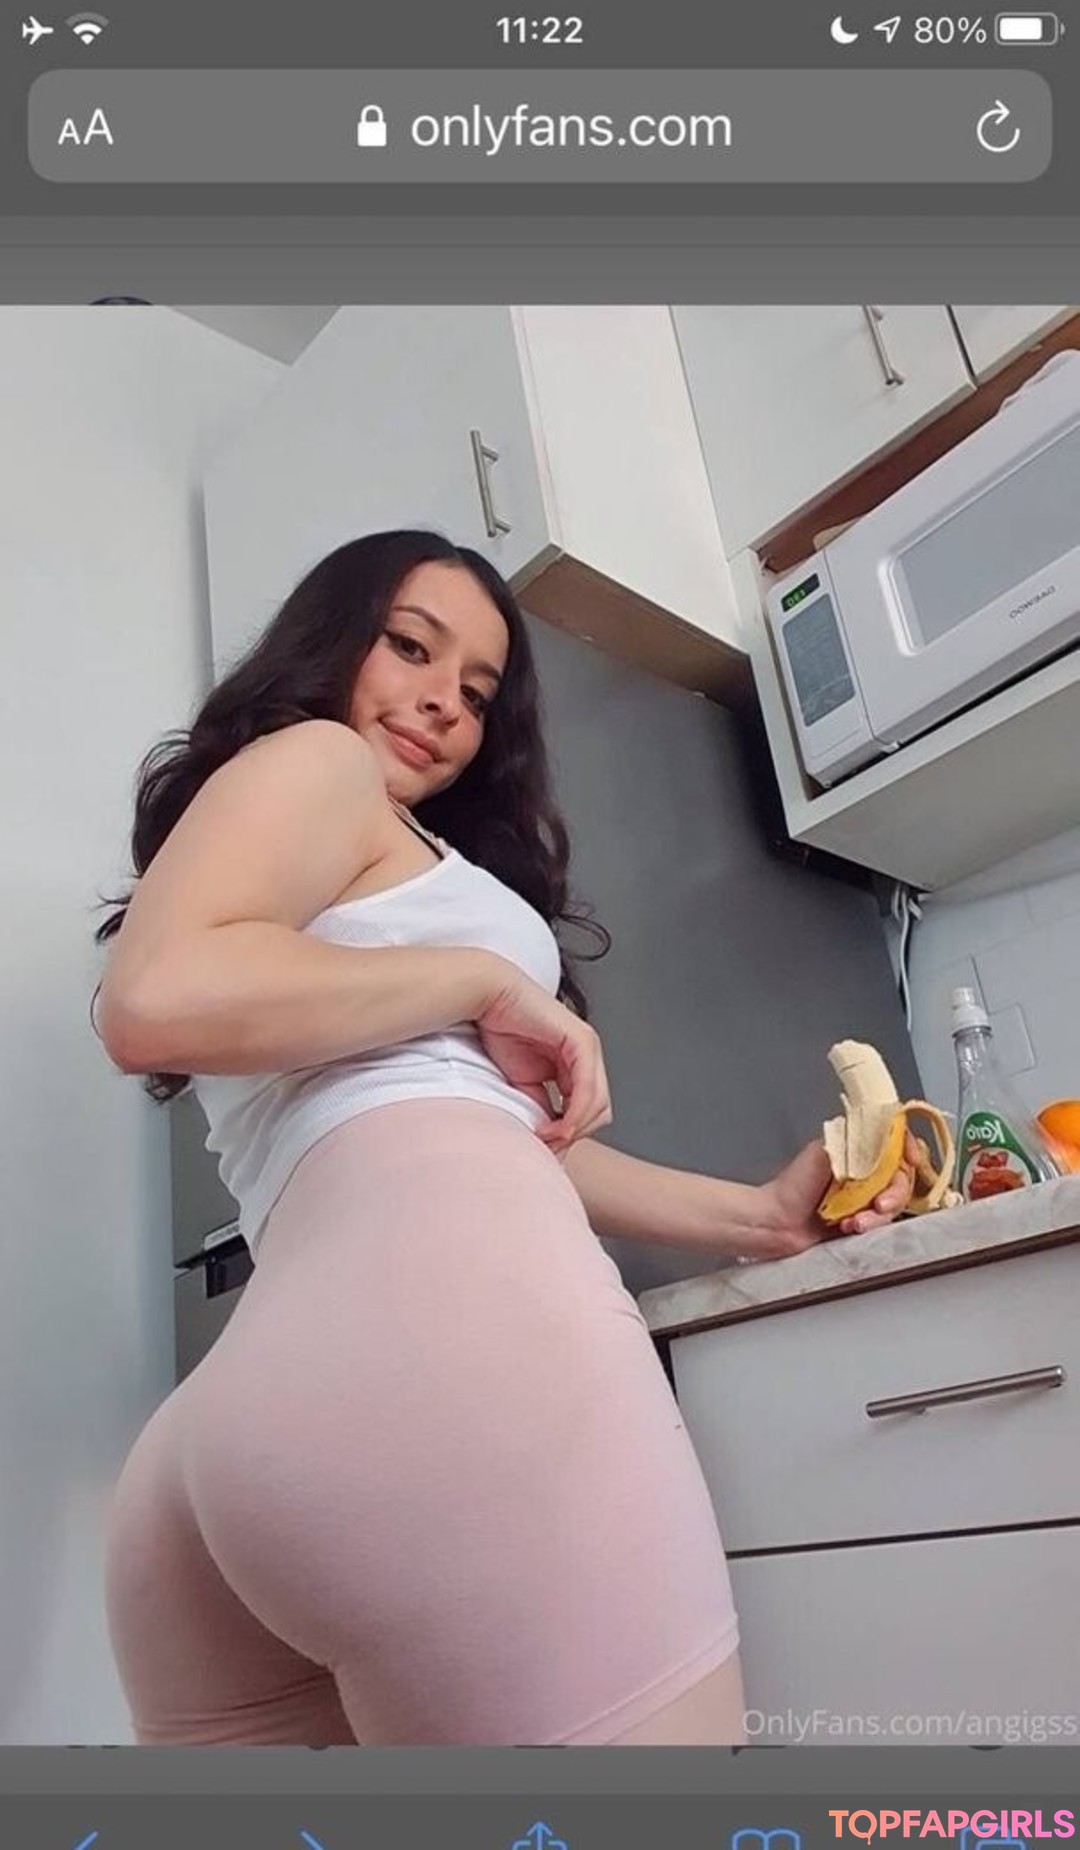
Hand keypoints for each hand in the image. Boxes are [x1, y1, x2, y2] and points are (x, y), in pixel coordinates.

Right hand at [475, 968, 612, 1155]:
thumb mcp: (522, 1083)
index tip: (546, 1149)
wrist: (490, 999)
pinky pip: (588, 1089)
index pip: (588, 1112)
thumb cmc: (501, 1031)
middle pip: (599, 1112)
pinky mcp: (582, 1043)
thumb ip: (539, 1106)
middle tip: (548, 1147)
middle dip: (574, 1136)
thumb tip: (549, 1138)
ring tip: (549, 1138)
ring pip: (598, 1105)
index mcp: (576, 1064)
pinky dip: (575, 1114)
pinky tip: (558, 1126)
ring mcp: (589, 1048)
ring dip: (574, 1129)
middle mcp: (588, 1057)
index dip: (569, 1135)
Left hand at [740, 1132, 918, 1262]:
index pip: (894, 1141)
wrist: (776, 1222)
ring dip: (877, 1215)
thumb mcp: (825, 1152)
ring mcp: (863, 1197)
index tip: (911, 1158)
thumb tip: (884, 1128)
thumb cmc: (792, 1186)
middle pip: (901, 1177)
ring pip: (893, 1203)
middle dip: (894, 1193)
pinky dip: (869, 1226)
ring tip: (855, 1222)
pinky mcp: (860, 1220)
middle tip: (878, 1205)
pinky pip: (880, 1223)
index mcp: (855, 1148)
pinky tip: (850, 1228)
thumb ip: (856, 1140)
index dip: (907, 1147)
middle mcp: (863, 1171)